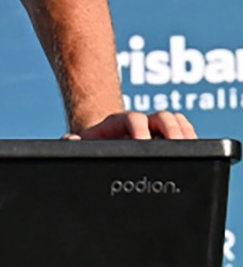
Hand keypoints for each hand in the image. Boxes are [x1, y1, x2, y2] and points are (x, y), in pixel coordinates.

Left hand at [63, 111, 196, 139]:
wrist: (104, 143)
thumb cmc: (95, 146)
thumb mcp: (84, 145)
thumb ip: (74, 142)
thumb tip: (69, 139)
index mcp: (120, 123)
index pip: (133, 119)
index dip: (140, 129)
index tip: (143, 143)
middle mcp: (141, 122)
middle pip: (161, 117)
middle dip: (171, 131)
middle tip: (176, 146)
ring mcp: (156, 128)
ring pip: (176, 121)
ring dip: (186, 132)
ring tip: (192, 148)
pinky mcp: (168, 137)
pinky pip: (185, 129)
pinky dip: (192, 136)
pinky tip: (198, 149)